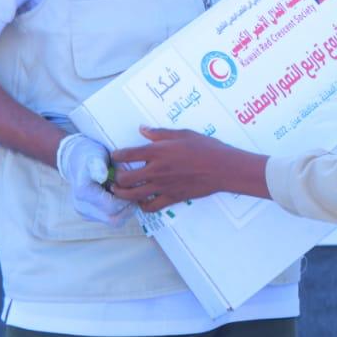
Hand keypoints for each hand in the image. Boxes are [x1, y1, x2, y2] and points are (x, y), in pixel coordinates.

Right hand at [56, 133, 133, 225]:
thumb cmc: (90, 155)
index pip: (113, 207)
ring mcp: (85, 213)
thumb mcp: (95, 154)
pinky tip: (118, 195)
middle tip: (132, 191)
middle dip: (128, 207)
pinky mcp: (89, 215)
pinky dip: (119, 210)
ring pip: (114, 221)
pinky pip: (110, 219)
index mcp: (83, 193)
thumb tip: (101, 176)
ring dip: (124, 209)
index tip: (131, 186)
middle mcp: (82, 206)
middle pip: (115, 220)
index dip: (127, 199)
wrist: (77, 158)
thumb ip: (98, 165)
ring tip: (124, 191)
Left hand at [109, 127, 269, 212]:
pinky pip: (151, 206)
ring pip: (133, 195)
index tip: (114, 155)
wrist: (222, 168)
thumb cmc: (205, 147)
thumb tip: (142, 129)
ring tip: (119, 191)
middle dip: (116, 177)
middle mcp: (155, 170)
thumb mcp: (182, 134)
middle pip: (125, 178)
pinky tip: (141, 201)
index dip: (116, 155)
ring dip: (122, 193)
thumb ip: (159, 133)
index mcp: (157, 152)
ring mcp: (162, 186)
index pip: (127, 154)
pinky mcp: (171, 198)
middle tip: (115, 176)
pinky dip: (142, 206)